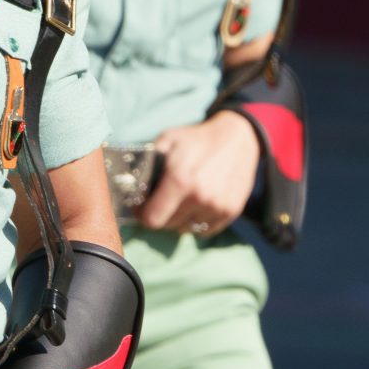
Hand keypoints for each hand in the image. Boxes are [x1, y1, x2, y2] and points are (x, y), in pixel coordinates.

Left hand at [136, 113, 259, 233]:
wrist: (238, 137)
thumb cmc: (197, 139)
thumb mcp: (168, 140)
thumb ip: (148, 162)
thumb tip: (130, 183)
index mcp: (180, 180)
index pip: (153, 218)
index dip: (143, 215)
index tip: (142, 208)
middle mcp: (199, 197)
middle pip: (168, 225)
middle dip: (160, 215)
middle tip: (161, 202)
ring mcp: (217, 206)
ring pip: (186, 228)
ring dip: (179, 219)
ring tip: (181, 201)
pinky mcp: (231, 211)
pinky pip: (205, 230)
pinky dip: (197, 221)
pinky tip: (197, 205)